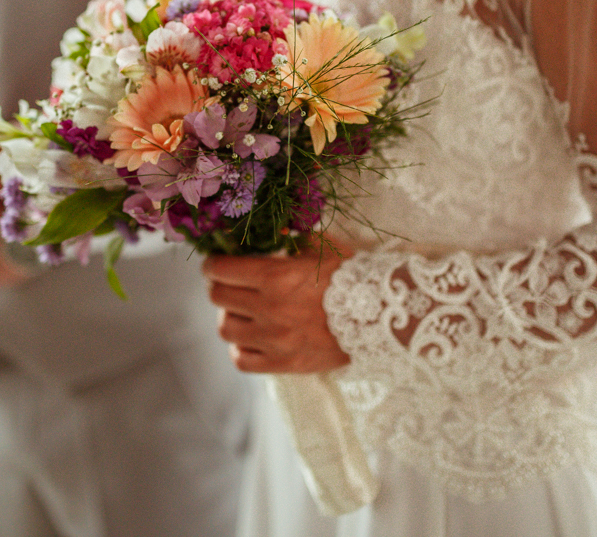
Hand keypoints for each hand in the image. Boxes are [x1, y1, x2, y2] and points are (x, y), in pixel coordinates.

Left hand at [202, 241, 351, 373]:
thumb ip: (290, 239)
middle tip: (228, 284)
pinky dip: (240, 348)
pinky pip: (242, 360)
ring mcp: (275, 340)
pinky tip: (251, 338)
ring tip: (242, 311)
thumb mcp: (321, 247)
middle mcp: (270, 309)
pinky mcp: (284, 363)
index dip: (213, 265)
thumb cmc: (353, 277)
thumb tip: (268, 232)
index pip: (221, 270)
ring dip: (229, 316)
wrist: (383, 317)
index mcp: (276, 277)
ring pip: (226, 329)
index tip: (215, 264)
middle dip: (219, 287)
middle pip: (218, 298)